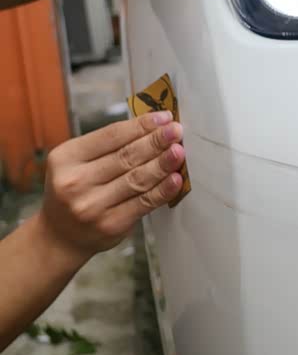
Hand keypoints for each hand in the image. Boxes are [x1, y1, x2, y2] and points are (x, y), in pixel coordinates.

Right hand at [37, 111, 184, 260]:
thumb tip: (152, 128)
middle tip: (177, 130)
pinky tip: (176, 179)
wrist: (60, 236)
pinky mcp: (111, 225)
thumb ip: (107, 147)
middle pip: (126, 156)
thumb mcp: (77, 163)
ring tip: (179, 151)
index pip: (111, 135)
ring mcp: (93, 205)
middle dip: (156, 141)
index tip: (164, 117)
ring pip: (137, 179)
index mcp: (66, 157)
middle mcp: (76, 181)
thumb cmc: (75, 191)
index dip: (141, 125)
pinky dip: (162, 190)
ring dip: (162, 163)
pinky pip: (143, 203)